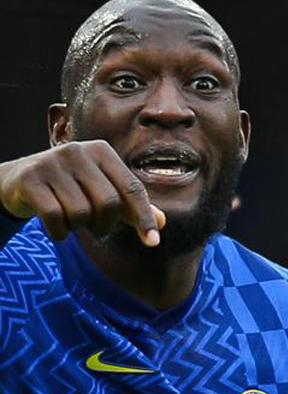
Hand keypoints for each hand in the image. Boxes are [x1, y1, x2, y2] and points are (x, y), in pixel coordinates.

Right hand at [0, 140, 164, 245]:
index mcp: (102, 151)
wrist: (19, 180)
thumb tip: (162, 223)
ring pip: (81, 213)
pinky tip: (58, 229)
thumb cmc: (72, 187)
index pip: (132, 189)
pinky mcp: (30, 178)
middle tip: (95, 228)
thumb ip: (131, 206)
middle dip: (105, 225)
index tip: (153, 242)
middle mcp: (79, 151)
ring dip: (79, 228)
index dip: (144, 217)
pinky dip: (60, 233)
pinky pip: (54, 218)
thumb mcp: (102, 190)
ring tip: (72, 220)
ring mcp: (52, 163)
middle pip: (109, 204)